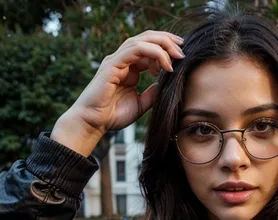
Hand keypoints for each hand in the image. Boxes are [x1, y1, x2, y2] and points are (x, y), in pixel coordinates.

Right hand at [51, 30, 183, 155]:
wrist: (94, 123)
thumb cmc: (113, 115)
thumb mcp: (141, 104)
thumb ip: (152, 93)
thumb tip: (166, 85)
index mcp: (129, 67)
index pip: (149, 48)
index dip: (167, 49)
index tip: (182, 58)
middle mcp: (123, 60)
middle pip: (147, 39)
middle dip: (167, 41)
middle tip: (183, 50)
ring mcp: (117, 60)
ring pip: (142, 40)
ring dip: (163, 45)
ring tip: (177, 56)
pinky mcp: (112, 64)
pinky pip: (135, 49)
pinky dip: (153, 53)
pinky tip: (164, 66)